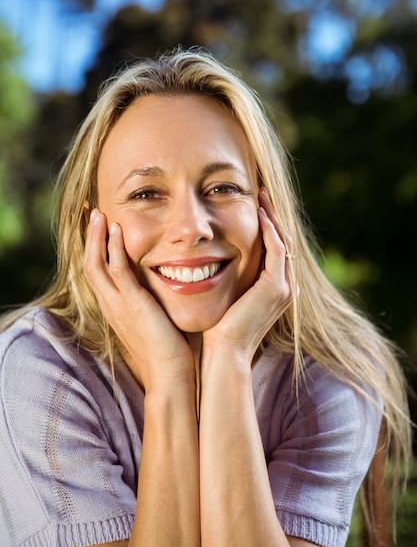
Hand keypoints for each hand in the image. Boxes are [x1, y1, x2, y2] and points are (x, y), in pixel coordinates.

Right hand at [83, 209, 194, 390]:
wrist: (171, 376)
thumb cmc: (169, 351)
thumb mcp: (155, 320)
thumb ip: (152, 302)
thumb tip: (165, 285)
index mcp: (115, 308)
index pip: (98, 272)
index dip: (94, 248)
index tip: (98, 226)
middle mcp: (111, 305)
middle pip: (89, 263)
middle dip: (88, 237)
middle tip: (90, 212)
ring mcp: (118, 305)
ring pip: (96, 264)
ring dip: (95, 237)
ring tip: (97, 213)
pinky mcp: (132, 305)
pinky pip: (117, 271)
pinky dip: (113, 249)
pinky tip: (115, 229)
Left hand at [202, 190, 292, 364]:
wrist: (222, 353)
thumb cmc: (217, 329)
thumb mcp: (226, 297)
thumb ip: (229, 279)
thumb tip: (211, 261)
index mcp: (275, 289)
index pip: (276, 249)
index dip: (267, 225)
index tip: (255, 205)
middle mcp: (285, 287)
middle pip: (283, 241)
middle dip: (273, 216)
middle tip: (261, 193)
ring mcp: (284, 288)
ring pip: (283, 241)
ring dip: (272, 217)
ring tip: (261, 196)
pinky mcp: (276, 287)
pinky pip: (277, 249)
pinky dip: (269, 229)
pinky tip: (259, 214)